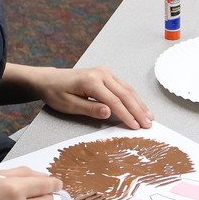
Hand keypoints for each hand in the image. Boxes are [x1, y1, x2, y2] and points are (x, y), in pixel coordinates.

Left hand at [30, 66, 153, 129]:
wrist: (49, 80)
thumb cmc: (56, 93)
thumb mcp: (69, 105)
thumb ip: (90, 109)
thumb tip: (109, 112)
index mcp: (91, 81)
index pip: (114, 101)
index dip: (126, 115)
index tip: (135, 127)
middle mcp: (101, 74)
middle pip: (125, 94)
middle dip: (138, 110)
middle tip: (148, 124)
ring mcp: (105, 73)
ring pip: (127, 89)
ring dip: (139, 104)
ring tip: (149, 117)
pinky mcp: (106, 75)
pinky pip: (124, 86)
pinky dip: (134, 98)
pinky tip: (140, 106)